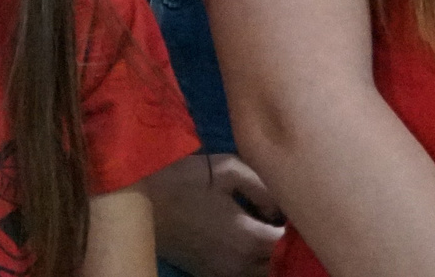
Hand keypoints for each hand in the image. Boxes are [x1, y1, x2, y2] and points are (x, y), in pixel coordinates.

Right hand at [149, 153, 284, 276]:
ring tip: (261, 230)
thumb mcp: (228, 169)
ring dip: (267, 255)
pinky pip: (242, 275)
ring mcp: (224, 274)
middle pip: (277, 260)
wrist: (141, 201)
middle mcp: (241, 263)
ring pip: (261, 272)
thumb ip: (263, 188)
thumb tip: (280, 207)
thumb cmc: (185, 179)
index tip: (289, 207)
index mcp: (249, 237)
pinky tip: (242, 241)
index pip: (288, 241)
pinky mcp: (209, 275)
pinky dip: (250, 263)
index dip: (293, 224)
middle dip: (282, 241)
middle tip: (276, 217)